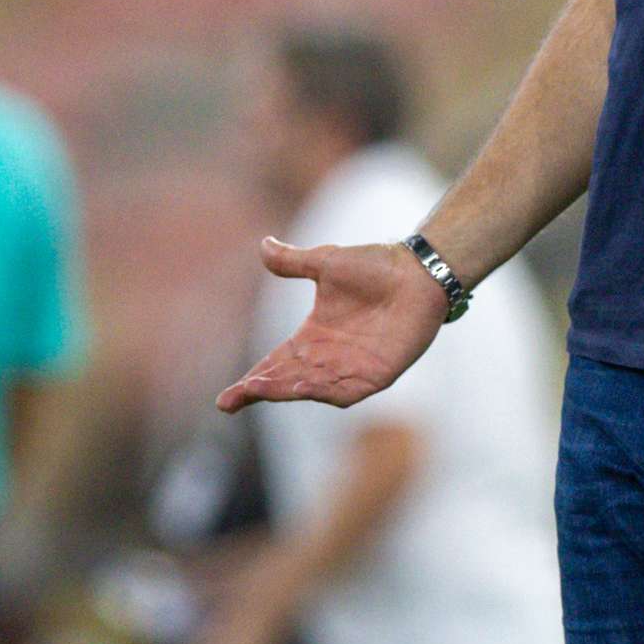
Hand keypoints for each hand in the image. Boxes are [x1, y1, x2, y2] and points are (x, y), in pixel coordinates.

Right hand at [220, 241, 450, 412]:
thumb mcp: (326, 262)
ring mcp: (353, 368)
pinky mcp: (378, 374)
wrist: (418, 271)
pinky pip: (348, 390)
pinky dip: (327, 391)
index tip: (225, 398)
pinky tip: (305, 388)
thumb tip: (264, 246)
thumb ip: (293, 262)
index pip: (275, 364)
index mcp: (312, 337)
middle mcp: (328, 358)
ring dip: (287, 390)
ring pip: (312, 388)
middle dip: (262, 389)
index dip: (252, 380)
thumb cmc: (376, 266)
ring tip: (262, 388)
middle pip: (287, 380)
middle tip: (234, 398)